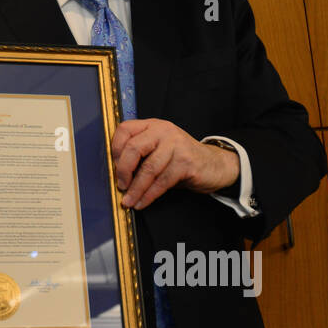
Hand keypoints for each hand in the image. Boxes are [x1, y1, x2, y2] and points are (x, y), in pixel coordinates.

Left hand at [112, 119, 238, 209]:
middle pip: (134, 148)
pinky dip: (149, 195)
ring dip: (136, 189)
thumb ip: (140, 155)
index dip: (115, 149)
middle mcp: (164, 131)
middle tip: (120, 186)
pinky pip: (162, 181)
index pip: (125, 129)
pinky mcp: (186, 162)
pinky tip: (142, 202)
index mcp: (153, 125)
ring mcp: (177, 145)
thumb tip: (116, 174)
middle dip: (123, 171)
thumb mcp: (158, 150)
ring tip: (128, 201)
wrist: (214, 165)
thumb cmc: (180, 159)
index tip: (113, 168)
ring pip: (149, 169)